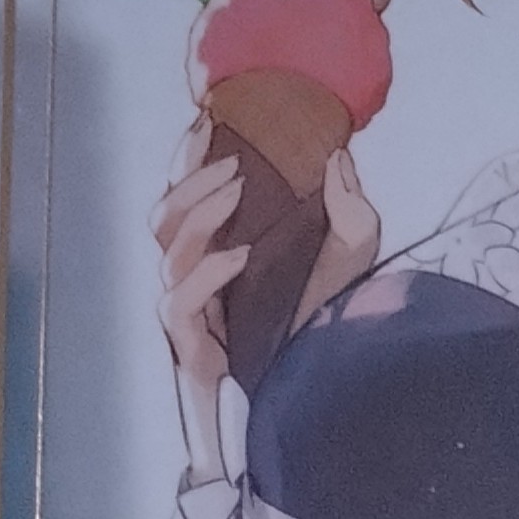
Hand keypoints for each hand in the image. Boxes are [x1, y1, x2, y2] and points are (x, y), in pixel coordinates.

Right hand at [153, 126, 381, 473]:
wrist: (335, 396)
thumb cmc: (332, 329)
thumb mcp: (353, 257)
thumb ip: (348, 205)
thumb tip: (338, 154)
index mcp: (220, 251)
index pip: (186, 197)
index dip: (189, 160)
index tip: (209, 121)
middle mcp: (198, 279)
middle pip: (164, 218)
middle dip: (189, 181)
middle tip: (229, 158)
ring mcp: (192, 315)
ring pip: (168, 251)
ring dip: (199, 214)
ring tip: (237, 190)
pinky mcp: (195, 349)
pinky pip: (182, 302)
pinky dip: (208, 274)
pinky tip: (240, 256)